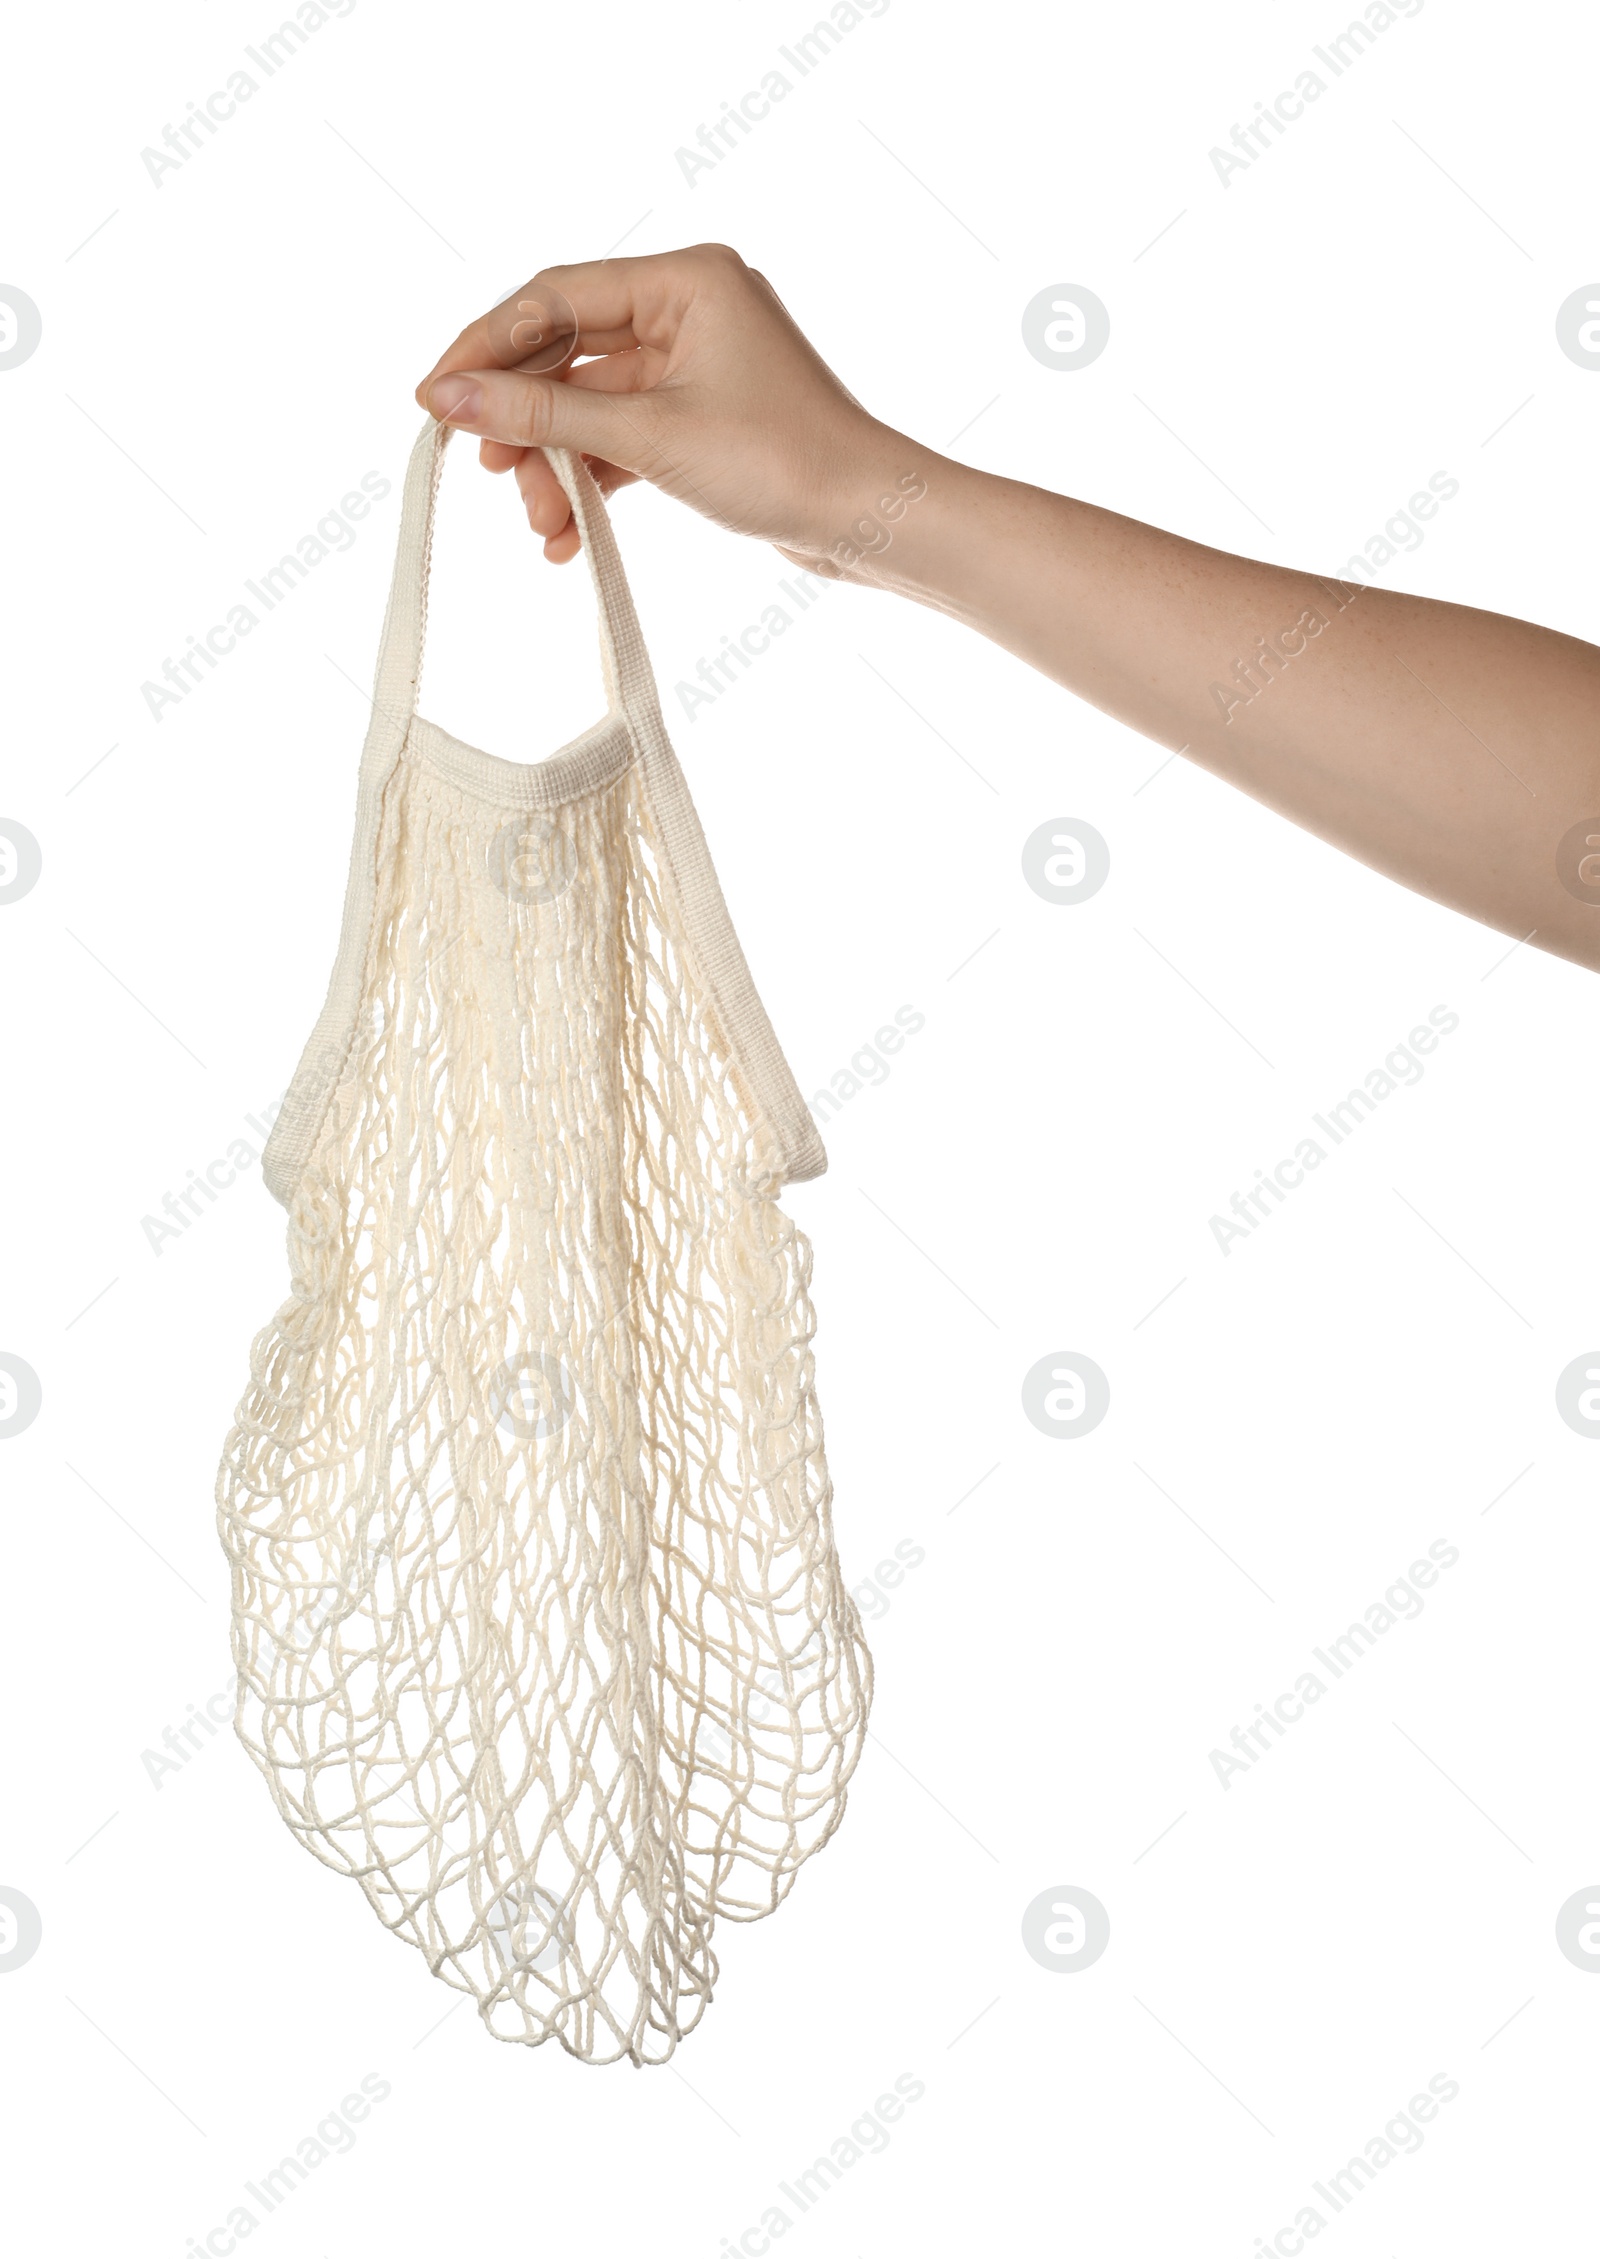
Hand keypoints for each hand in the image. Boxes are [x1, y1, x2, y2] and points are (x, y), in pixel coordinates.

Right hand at [414, 243, 916, 574]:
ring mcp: (697, 363)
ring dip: (558, 465)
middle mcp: (690, 306)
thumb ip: (543, 417)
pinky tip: (569, 534)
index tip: (434, 401)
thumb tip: (449, 399)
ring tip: (542, 526)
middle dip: (525, 422)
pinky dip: (594, 480)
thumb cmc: (782, 463)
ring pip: (592, 404)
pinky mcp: (702, 417)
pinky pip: (624, 437)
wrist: (870, 522)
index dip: (486, 349)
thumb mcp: (648, 437)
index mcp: (686, 278)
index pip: (554, 297)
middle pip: (568, 352)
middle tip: (487, 473)